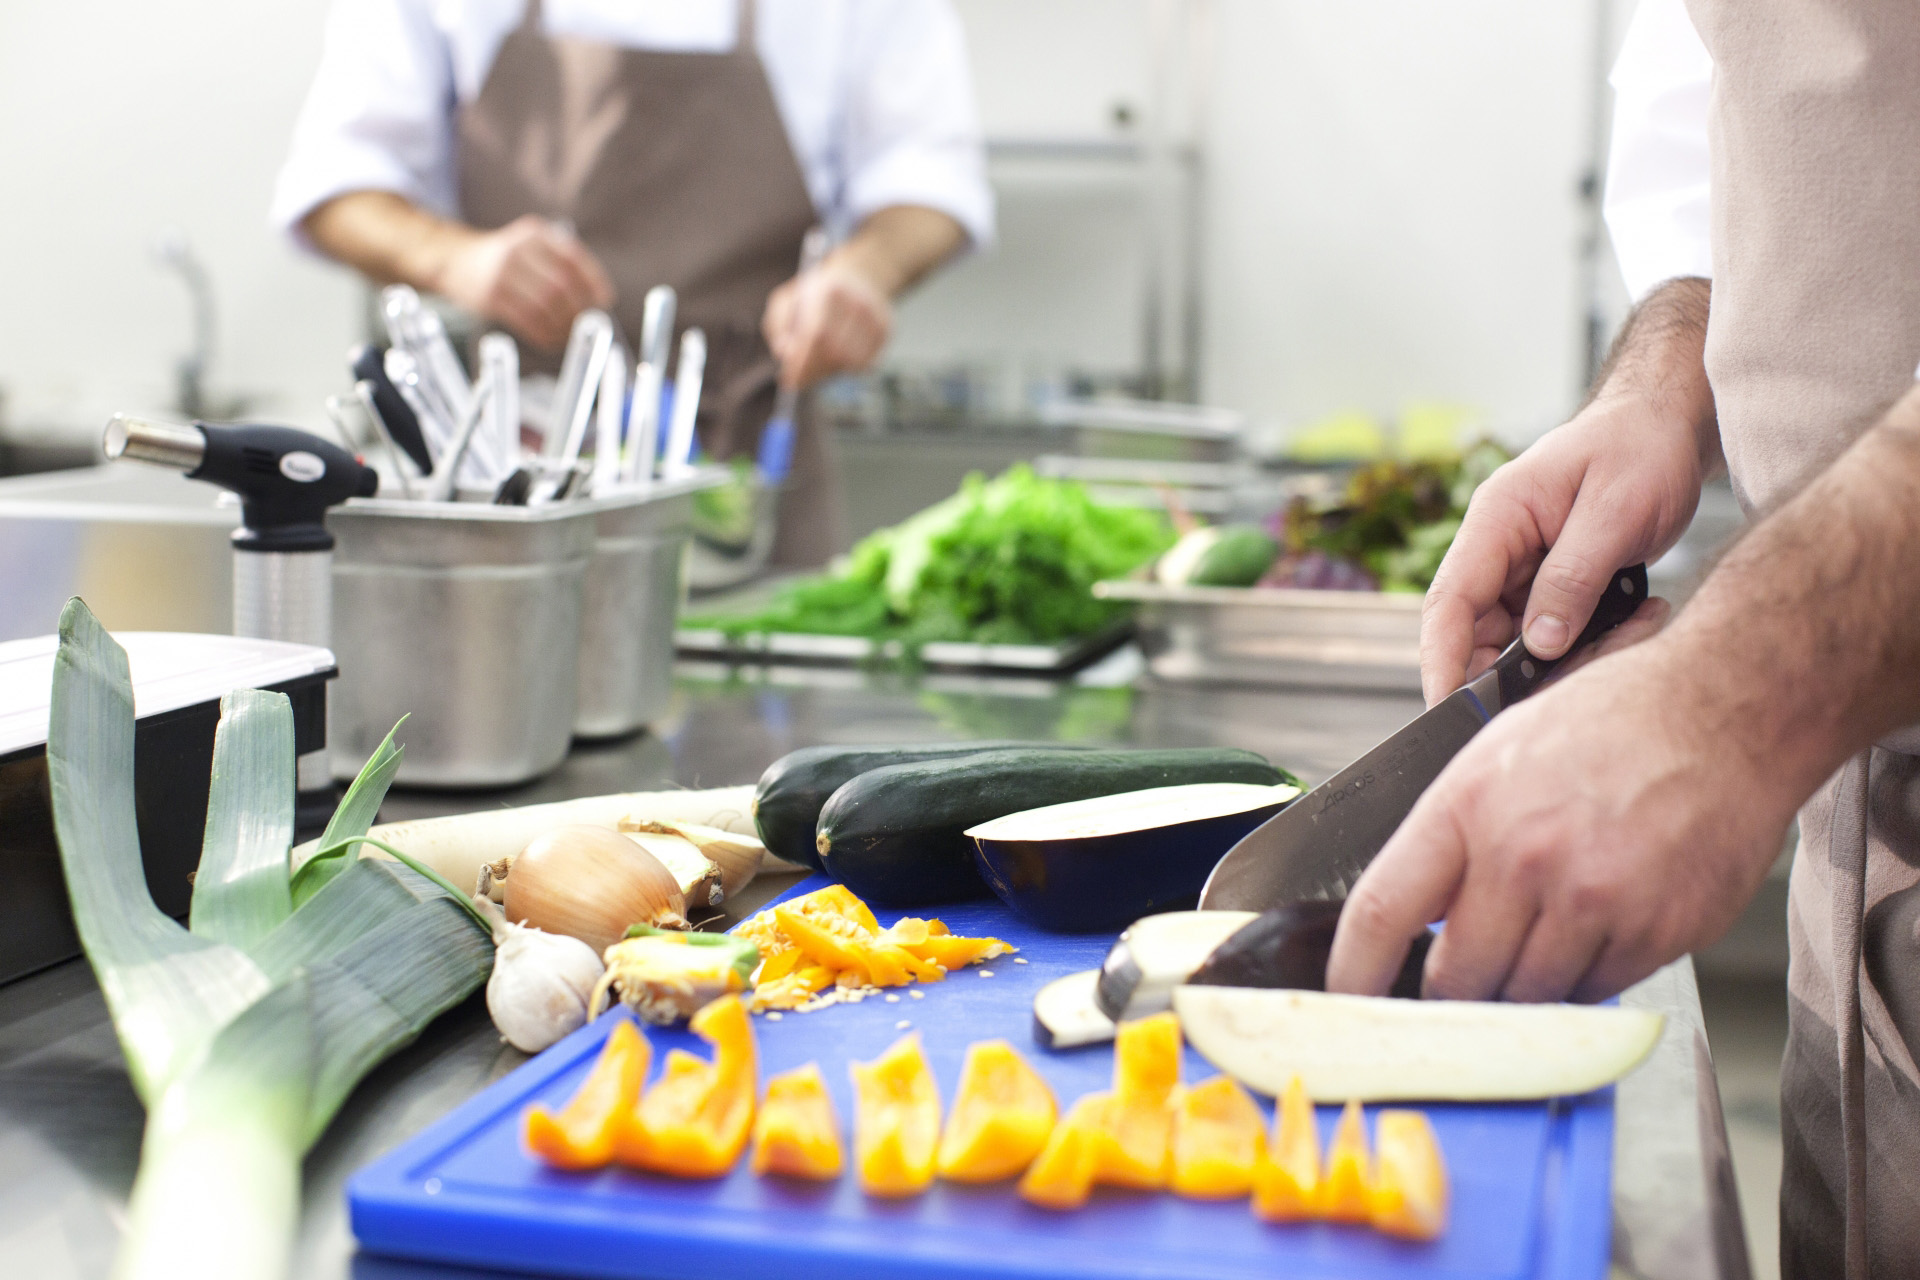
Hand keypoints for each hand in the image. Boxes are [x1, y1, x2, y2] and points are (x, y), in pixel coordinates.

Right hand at [434, 215, 614, 350]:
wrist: (455, 260)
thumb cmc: (504, 259)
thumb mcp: (530, 246)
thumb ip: (560, 263)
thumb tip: (597, 299)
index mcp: (535, 234)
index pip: (574, 258)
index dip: (594, 282)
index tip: (605, 301)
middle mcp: (518, 249)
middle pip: (562, 284)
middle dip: (580, 309)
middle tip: (588, 324)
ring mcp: (502, 272)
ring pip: (546, 305)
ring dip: (563, 326)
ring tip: (570, 335)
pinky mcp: (491, 296)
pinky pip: (528, 321)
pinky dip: (545, 334)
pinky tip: (552, 340)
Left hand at [762, 258, 891, 389]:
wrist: (858, 276)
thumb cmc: (814, 295)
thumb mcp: (787, 301)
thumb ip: (778, 327)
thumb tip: (785, 354)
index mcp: (830, 290)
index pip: (817, 335)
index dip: (801, 362)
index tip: (787, 380)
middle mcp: (858, 302)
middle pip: (834, 352)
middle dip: (813, 371)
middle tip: (798, 381)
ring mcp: (875, 317)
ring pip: (848, 363)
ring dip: (827, 372)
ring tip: (815, 364)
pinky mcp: (885, 330)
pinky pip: (863, 365)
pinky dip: (844, 369)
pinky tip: (834, 359)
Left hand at [1326, 632, 1791, 1003]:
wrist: (1723, 712)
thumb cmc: (1610, 725)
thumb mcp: (1498, 754)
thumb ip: (1452, 838)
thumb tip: (1417, 917)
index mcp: (1468, 806)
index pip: (1381, 911)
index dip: (1354, 971)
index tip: (1347, 996)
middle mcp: (1524, 857)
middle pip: (1455, 978)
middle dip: (1451, 990)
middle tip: (1462, 978)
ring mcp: (1592, 900)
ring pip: (1526, 997)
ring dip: (1522, 987)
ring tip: (1544, 935)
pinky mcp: (1655, 932)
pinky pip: (1595, 992)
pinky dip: (1585, 978)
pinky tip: (1597, 927)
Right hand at [1420, 397, 1702, 703]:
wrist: (1666, 424)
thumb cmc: (1639, 448)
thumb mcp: (1614, 512)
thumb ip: (1573, 579)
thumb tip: (1541, 645)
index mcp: (1496, 518)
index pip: (1448, 600)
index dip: (1441, 658)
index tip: (1448, 705)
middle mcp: (1498, 547)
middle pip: (1475, 631)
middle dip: (1515, 670)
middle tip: (1568, 688)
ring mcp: (1521, 568)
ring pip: (1517, 640)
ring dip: (1568, 655)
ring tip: (1632, 627)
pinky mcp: (1548, 583)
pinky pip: (1552, 632)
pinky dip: (1589, 641)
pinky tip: (1633, 618)